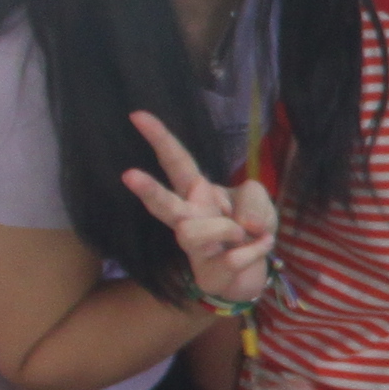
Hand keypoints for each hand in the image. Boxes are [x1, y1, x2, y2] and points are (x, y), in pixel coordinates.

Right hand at [118, 108, 280, 309]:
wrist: (253, 274)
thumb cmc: (249, 229)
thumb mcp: (260, 203)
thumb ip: (253, 199)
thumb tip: (242, 224)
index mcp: (196, 192)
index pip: (177, 161)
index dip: (159, 138)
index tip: (137, 115)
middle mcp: (188, 217)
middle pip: (163, 204)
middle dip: (148, 189)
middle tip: (128, 174)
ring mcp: (194, 247)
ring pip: (193, 232)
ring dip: (230, 230)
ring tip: (244, 233)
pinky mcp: (208, 272)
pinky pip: (234, 256)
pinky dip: (257, 250)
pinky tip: (260, 249)